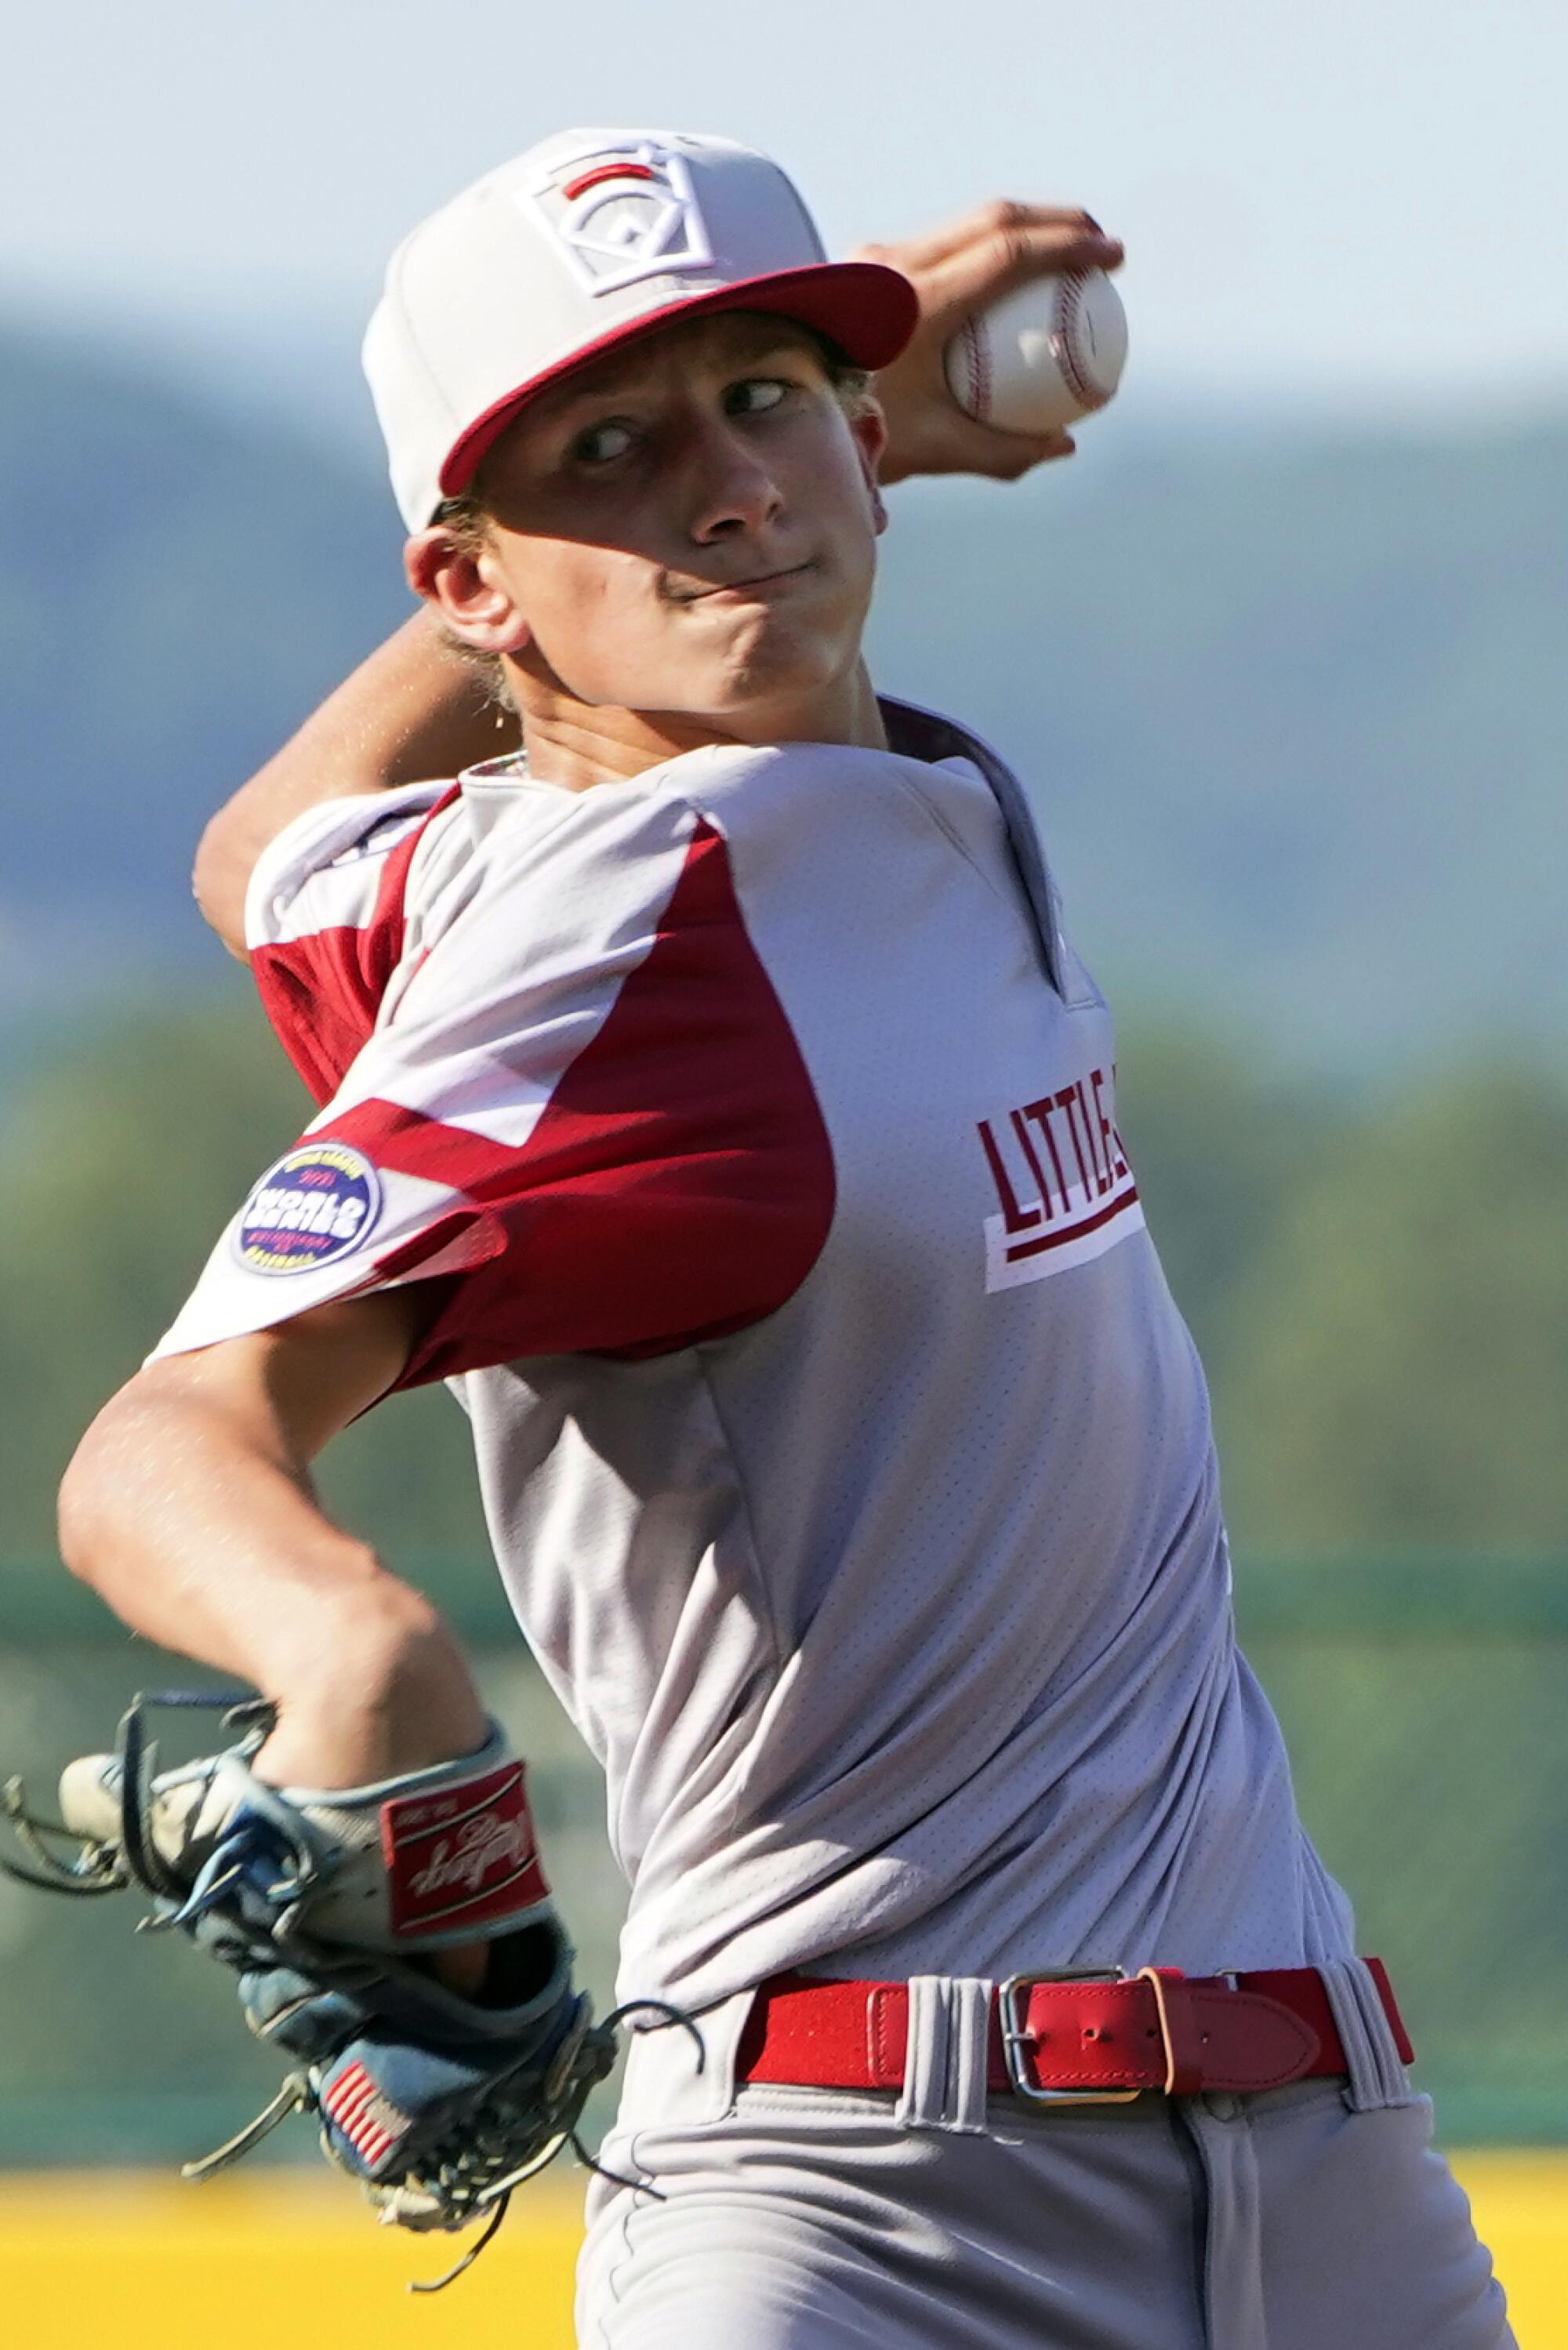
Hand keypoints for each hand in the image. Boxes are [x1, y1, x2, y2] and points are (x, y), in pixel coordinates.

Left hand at [854, 201, 1124, 485]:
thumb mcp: (933, 451)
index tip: (1111, 254)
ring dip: (1021, 226)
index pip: (1008, 253)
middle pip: (994, 217)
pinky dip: (985, 248)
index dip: (1068, 246)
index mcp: (918, 304)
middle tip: (1099, 241)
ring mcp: (877, 257)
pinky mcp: (866, 265)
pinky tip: (1005, 278)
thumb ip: (1003, 451)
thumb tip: (1065, 445)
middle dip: (1056, 220)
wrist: (773, 409)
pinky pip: (941, 243)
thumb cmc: (856, 438)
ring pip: (966, 222)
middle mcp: (896, 264)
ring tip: (1062, 251)